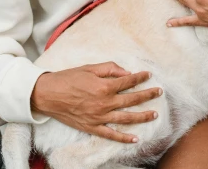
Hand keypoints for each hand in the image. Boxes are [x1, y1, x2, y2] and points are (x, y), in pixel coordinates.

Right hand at [30, 62, 161, 142]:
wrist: (49, 94)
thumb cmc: (68, 78)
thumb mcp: (89, 68)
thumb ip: (110, 69)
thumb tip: (127, 73)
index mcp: (104, 86)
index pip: (128, 82)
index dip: (140, 77)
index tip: (148, 75)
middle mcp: (105, 103)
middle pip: (132, 100)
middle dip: (147, 95)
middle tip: (158, 92)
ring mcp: (99, 117)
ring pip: (126, 118)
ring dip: (142, 116)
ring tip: (154, 114)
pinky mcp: (92, 127)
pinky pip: (111, 135)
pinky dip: (124, 138)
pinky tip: (135, 138)